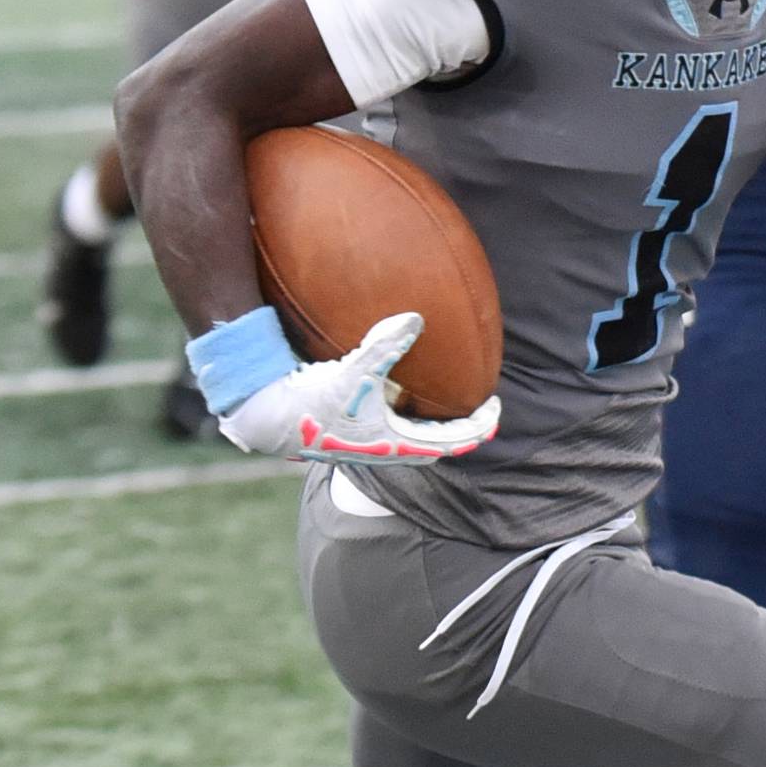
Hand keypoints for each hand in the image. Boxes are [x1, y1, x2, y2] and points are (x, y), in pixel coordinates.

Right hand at [219, 312, 500, 464]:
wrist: (268, 420)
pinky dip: (408, 412)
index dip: (480, 427)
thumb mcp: (352, 372)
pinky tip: (400, 389)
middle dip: (461, 427)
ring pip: (414, 437)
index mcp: (395, 444)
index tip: (497, 407)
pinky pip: (393, 425)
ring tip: (447, 401)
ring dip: (434, 423)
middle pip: (437, 444)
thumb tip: (415, 317)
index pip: (453, 442)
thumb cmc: (311, 403)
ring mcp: (369, 443)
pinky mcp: (353, 432)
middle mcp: (386, 449)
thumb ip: (383, 345)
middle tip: (481, 406)